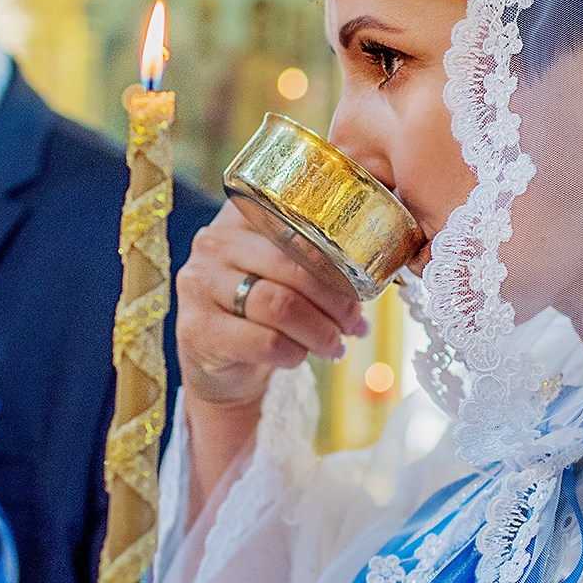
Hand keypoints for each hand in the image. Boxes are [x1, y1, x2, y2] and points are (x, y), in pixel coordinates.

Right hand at [175, 202, 370, 511]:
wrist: (218, 365)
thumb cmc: (262, 310)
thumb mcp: (284, 274)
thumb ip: (318, 255)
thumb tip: (385, 260)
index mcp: (239, 217)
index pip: (296, 224)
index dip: (338, 254)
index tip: (365, 280)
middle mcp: (212, 244)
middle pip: (292, 265)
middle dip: (335, 299)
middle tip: (356, 322)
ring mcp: (198, 286)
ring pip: (279, 304)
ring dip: (320, 330)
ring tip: (338, 345)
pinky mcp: (197, 331)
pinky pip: (264, 341)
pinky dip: (295, 353)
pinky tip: (302, 357)